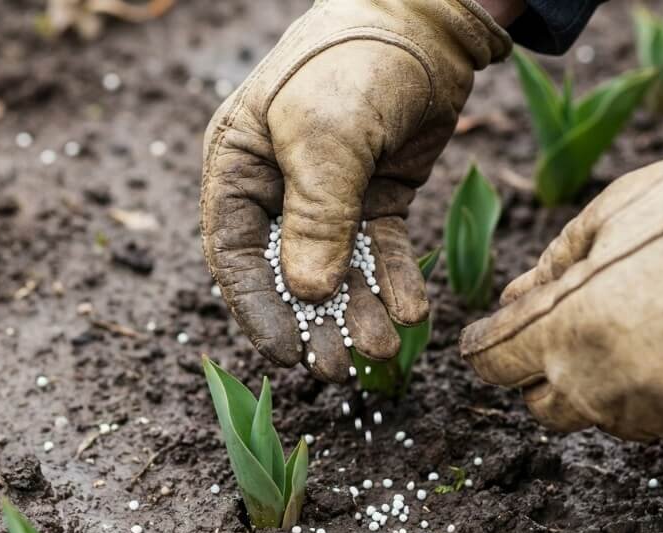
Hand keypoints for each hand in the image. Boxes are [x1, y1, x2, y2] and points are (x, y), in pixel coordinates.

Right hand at [201, 0, 509, 381]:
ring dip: (360, 310)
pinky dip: (394, 280)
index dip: (259, 310)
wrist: (425, 20)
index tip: (287, 355)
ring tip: (384, 349)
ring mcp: (328, 195)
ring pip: (339, 268)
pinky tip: (413, 311)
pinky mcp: (375, 196)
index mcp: (240, 168)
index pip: (237, 254)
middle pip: (289, 271)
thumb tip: (309, 293)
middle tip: (342, 368)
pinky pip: (381, 248)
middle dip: (316, 322)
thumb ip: (315, 216)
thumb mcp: (325, 136)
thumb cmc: (353, 64)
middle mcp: (278, 187)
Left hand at [460, 101, 662, 447]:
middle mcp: (600, 385)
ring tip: (647, 328)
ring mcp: (657, 412)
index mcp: (562, 330)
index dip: (485, 345)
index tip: (491, 334)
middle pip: (541, 407)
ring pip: (605, 417)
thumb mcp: (607, 216)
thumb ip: (550, 267)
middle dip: (542, 374)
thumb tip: (513, 298)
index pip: (491, 362)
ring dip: (606, 385)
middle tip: (569, 334)